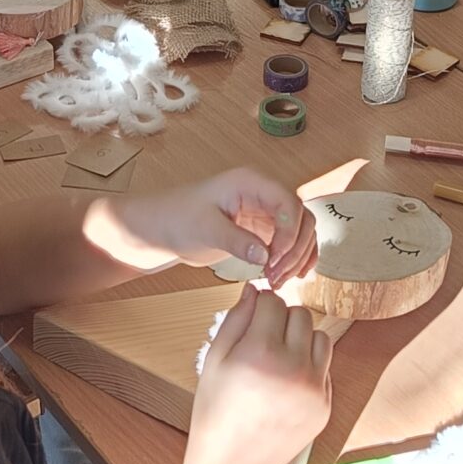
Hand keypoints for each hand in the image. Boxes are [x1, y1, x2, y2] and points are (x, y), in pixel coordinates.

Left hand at [89, 170, 317, 284]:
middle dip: (295, 249)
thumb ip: (236, 241)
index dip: (289, 233)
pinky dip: (295, 258)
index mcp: (250, 183)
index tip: (274, 259)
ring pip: (300, 231)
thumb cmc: (176, 219)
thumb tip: (266, 255)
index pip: (288, 203)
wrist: (161, 228)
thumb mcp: (205, 229)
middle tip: (277, 275)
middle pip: (301, 218)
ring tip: (279, 281)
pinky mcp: (262, 229)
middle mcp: (263, 194)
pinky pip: (290, 242)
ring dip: (297, 257)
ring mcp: (264, 211)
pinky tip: (292, 276)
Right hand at [184, 285, 331, 463]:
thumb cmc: (216, 413)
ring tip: (278, 359)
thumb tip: (254, 289)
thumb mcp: (213, 361)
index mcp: (261, 352)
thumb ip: (235, 319)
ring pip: (320, 336)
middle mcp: (294, 367)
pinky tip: (286, 383)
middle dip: (282, 320)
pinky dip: (309, 366)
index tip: (252, 320)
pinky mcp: (326, 405)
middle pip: (301, 314)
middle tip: (263, 340)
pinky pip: (325, 367)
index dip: (260, 306)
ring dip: (301, 339)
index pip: (274, 301)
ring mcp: (314, 388)